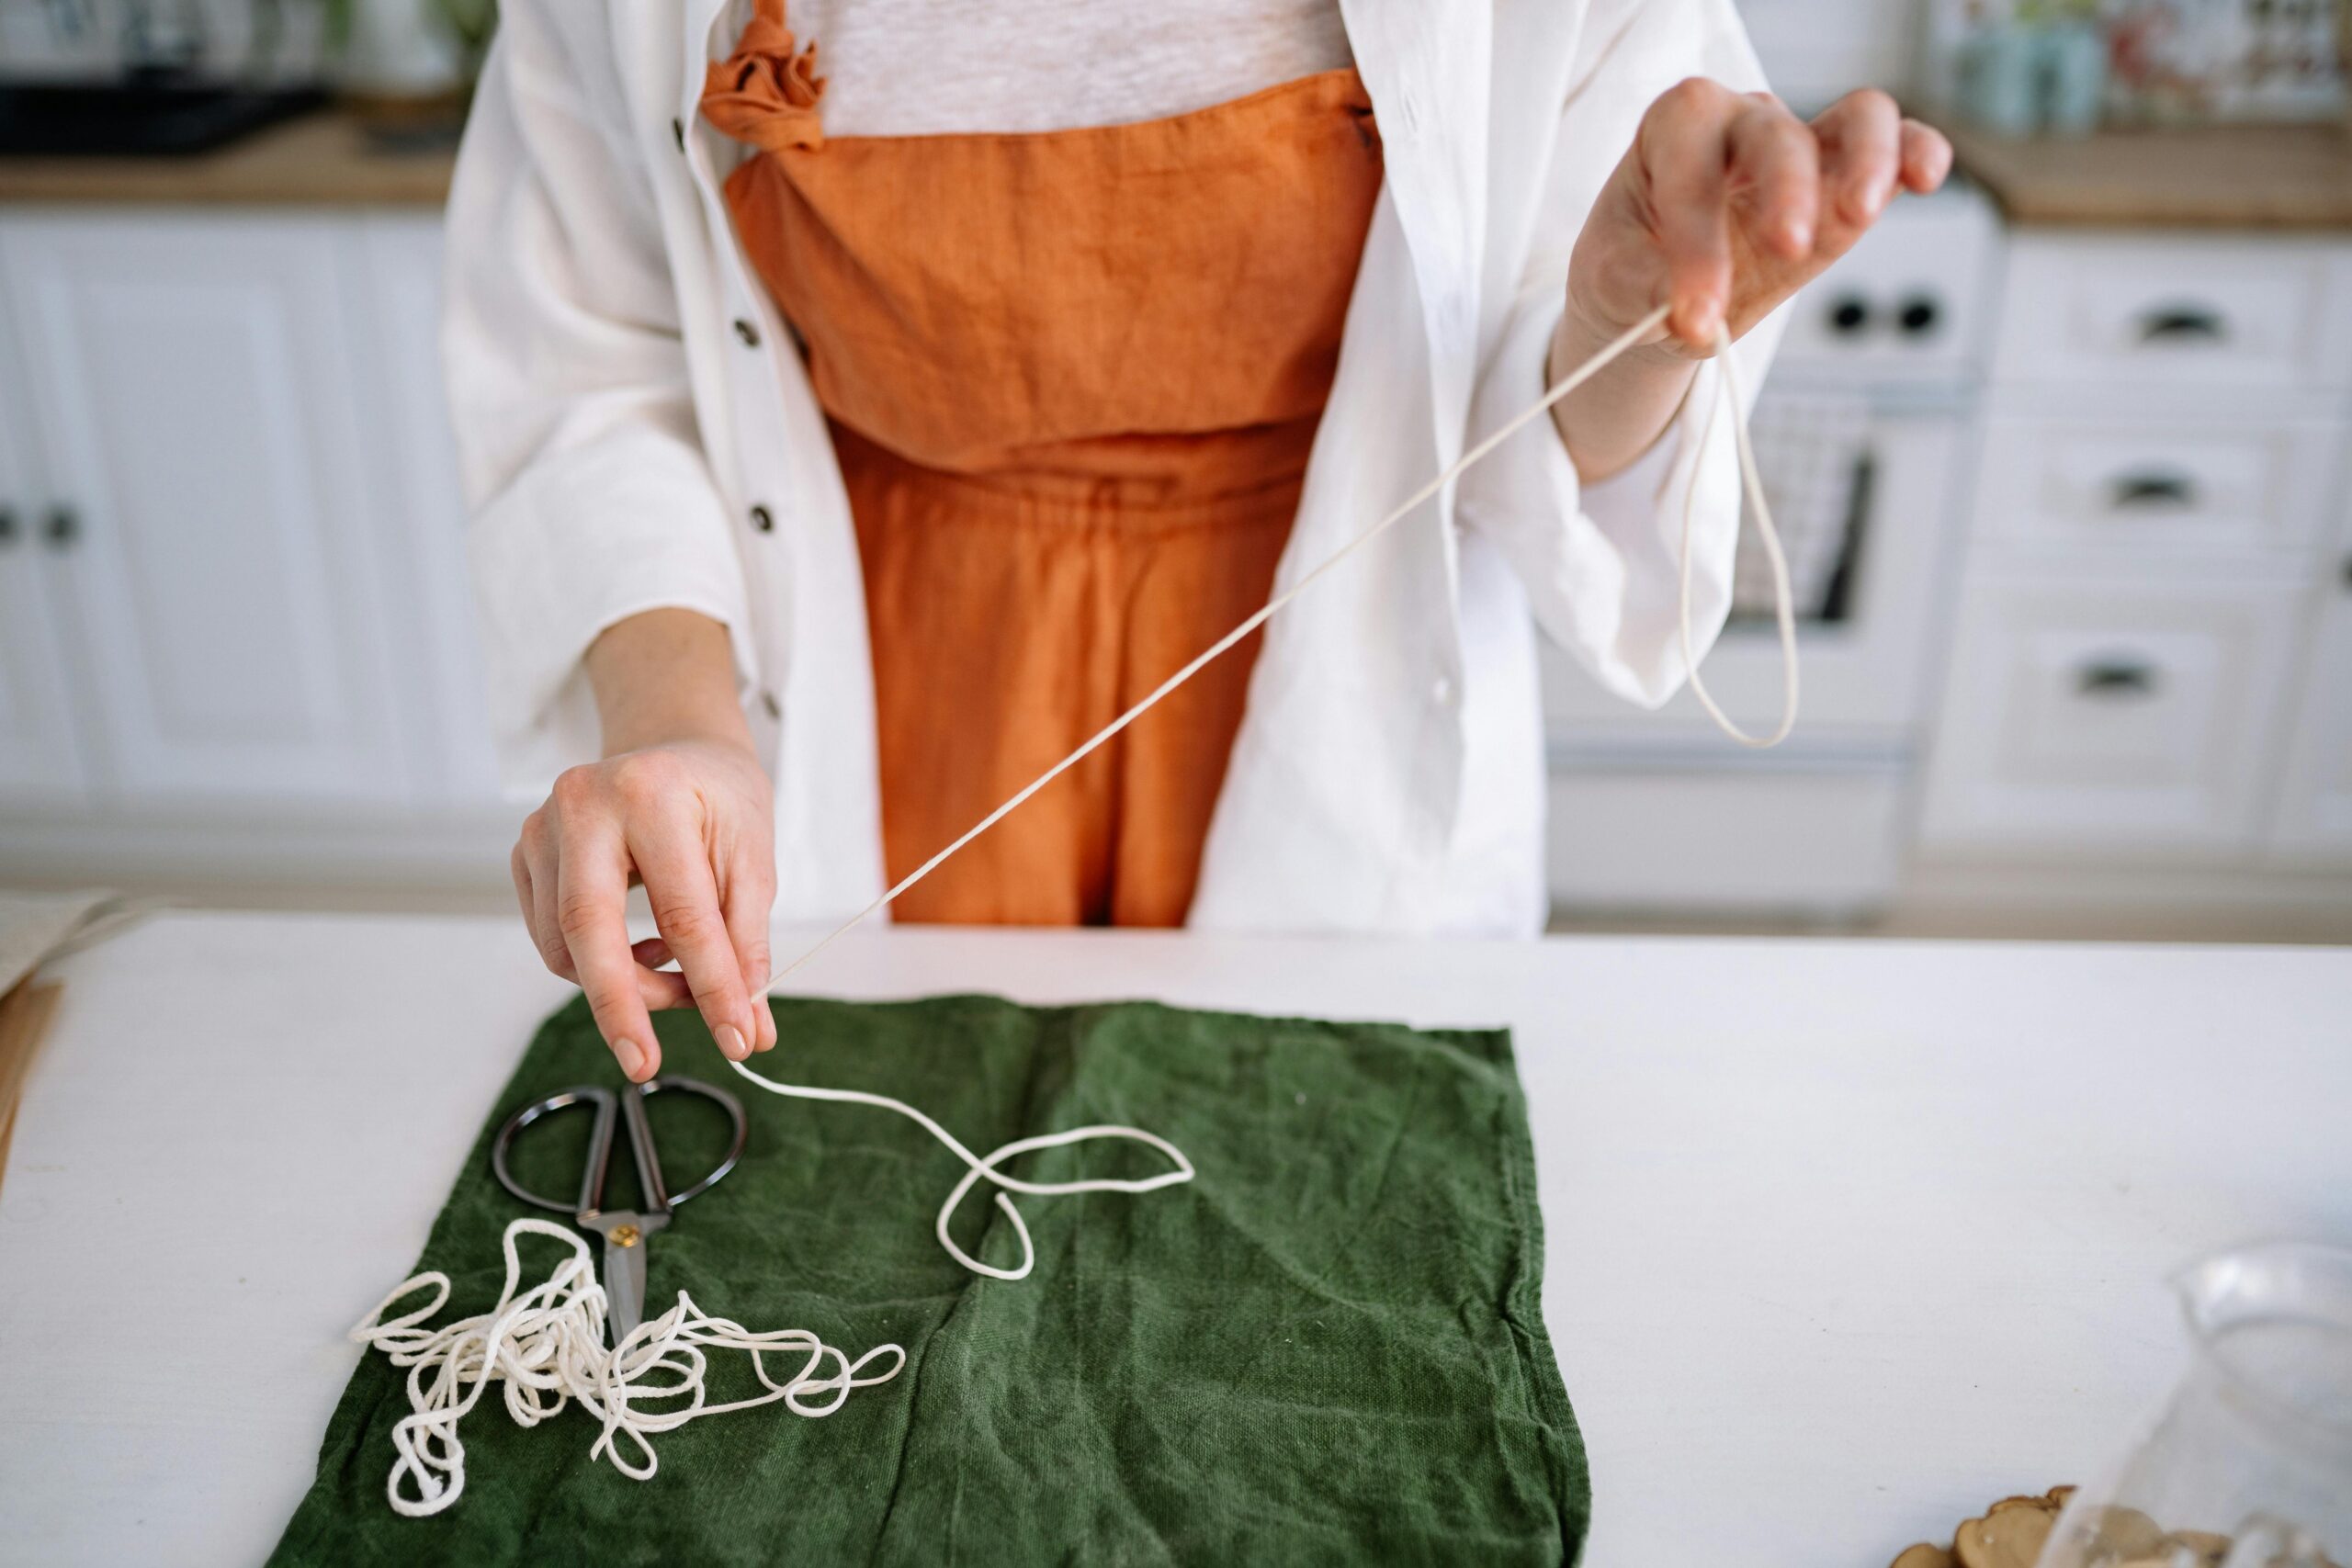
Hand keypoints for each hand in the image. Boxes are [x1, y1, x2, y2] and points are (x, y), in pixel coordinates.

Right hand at [511, 733, 779, 1081]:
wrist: (675, 748)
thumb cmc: (719, 800)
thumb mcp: (752, 861)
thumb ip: (747, 944)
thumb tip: (750, 1028)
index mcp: (650, 793)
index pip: (682, 911)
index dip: (712, 984)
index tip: (737, 1038)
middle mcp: (582, 803)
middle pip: (586, 927)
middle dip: (620, 1006)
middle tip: (644, 1065)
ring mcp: (541, 827)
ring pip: (566, 945)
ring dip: (625, 988)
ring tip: (681, 981)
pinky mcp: (524, 853)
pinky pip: (553, 937)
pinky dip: (598, 965)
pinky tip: (645, 951)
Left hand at [1567, 82, 1951, 354]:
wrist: (1657, 286)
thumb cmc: (1632, 263)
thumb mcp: (1615, 279)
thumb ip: (1645, 284)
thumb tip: (1688, 309)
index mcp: (1675, 128)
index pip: (1692, 166)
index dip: (1695, 243)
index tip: (1694, 317)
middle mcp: (1743, 121)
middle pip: (1776, 132)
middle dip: (1784, 190)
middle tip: (1786, 249)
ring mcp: (1804, 144)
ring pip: (1857, 118)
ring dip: (1868, 160)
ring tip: (1862, 211)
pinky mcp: (1849, 178)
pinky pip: (1899, 146)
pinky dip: (1917, 153)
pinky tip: (1925, 179)